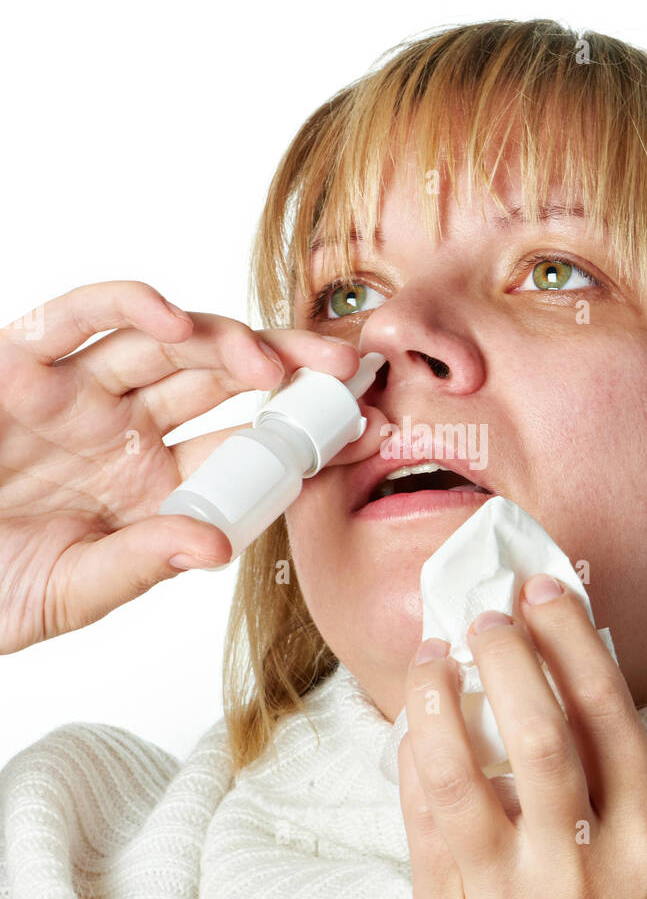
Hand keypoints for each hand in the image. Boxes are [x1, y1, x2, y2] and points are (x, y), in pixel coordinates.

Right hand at [0, 280, 381, 652]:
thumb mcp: (67, 593)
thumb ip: (139, 566)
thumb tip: (216, 553)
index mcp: (150, 485)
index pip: (241, 450)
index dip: (300, 436)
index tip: (361, 428)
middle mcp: (124, 428)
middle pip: (221, 379)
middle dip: (286, 369)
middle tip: (344, 369)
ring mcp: (78, 391)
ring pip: (167, 342)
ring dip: (223, 339)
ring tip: (270, 361)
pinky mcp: (22, 359)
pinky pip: (79, 318)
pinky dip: (126, 306)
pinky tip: (174, 320)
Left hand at [397, 574, 646, 898]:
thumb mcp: (646, 865)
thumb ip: (609, 780)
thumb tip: (554, 676)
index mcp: (644, 839)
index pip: (608, 711)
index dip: (571, 635)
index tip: (545, 589)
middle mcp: (580, 861)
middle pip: (540, 724)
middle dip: (507, 648)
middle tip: (486, 612)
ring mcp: (509, 889)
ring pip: (461, 765)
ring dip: (439, 692)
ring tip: (433, 653)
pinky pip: (420, 811)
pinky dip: (412, 753)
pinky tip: (413, 722)